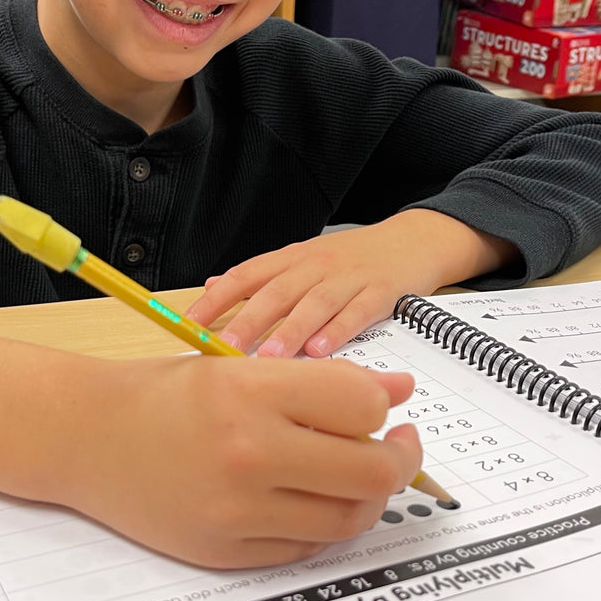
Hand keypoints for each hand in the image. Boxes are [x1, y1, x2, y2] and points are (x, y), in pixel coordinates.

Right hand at [0, 328, 420, 570]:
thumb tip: (397, 393)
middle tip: (395, 446)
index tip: (381, 407)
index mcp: (250, 391)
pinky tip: (309, 498)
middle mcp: (246, 453)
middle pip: (370, 471)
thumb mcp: (237, 367)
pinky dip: (321, 524)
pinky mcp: (224, 551)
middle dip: (397, 458)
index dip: (381, 407)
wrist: (86, 438)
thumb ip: (322, 382)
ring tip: (354, 474)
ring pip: (347, 517)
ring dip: (365, 497)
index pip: (361, 406)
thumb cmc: (164, 394)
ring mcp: (236, 510)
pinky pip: (305, 547)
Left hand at [187, 210, 515, 359]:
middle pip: (276, 293)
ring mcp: (349, 277)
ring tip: (267, 359)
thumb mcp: (303, 261)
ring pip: (314, 304)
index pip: (246, 276)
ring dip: (289, 331)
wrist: (412, 242)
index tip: (188, 325)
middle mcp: (316, 265)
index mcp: (292, 259)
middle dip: (246, 322)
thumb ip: (260, 277)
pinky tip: (321, 351)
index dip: (216, 300)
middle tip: (221, 349)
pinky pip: (357, 312)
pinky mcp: (381, 291)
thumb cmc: (352, 260)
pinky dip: (338, 330)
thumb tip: (210, 288)